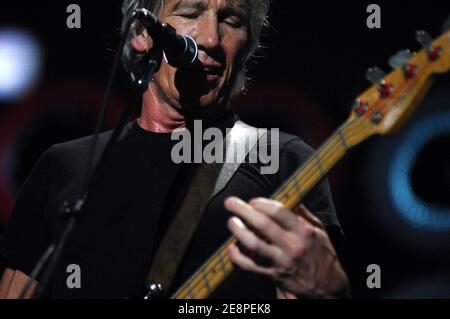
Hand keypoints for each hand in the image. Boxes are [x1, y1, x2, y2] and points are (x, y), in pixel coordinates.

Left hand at [224, 196, 348, 298]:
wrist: (328, 285)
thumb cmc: (322, 254)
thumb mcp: (319, 230)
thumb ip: (302, 213)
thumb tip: (288, 197)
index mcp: (303, 231)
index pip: (278, 212)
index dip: (261, 203)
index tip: (252, 201)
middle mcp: (292, 246)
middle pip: (263, 224)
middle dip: (243, 211)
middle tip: (231, 203)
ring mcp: (281, 262)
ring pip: (254, 244)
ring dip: (239, 231)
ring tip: (232, 222)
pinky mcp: (273, 275)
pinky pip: (250, 266)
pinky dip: (237, 257)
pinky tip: (232, 248)